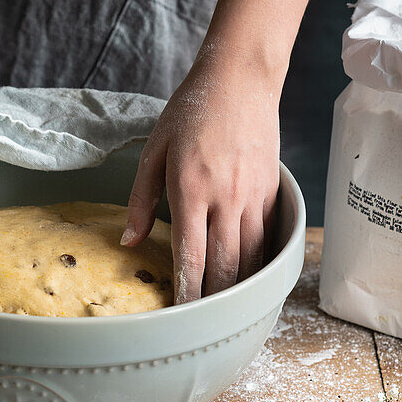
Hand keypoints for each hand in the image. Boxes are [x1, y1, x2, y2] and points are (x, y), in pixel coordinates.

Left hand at [122, 56, 280, 301]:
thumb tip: (130, 241)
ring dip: (238, 285)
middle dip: (213, 298)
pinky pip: (267, 237)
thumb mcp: (153, 150)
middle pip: (224, 265)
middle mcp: (225, 198)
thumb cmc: (190, 112)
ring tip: (225, 307)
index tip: (180, 313)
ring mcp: (253, 196)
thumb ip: (141, 200)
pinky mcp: (271, 191)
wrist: (240, 79)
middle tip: (202, 321)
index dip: (187, 290)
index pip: (190, 255)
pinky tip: (249, 276)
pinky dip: (258, 261)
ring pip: (250, 256)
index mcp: (190, 189)